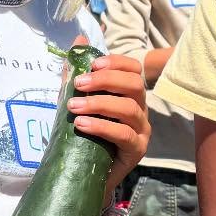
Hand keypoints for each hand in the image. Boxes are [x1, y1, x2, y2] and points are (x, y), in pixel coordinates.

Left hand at [65, 38, 150, 195]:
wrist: (85, 176)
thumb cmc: (84, 136)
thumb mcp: (78, 101)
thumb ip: (77, 73)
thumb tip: (78, 40)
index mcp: (129, 96)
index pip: (134, 70)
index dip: (116, 63)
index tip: (93, 64)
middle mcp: (140, 110)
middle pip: (134, 85)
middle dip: (106, 80)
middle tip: (79, 84)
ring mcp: (142, 131)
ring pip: (129, 108)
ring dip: (99, 103)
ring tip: (73, 107)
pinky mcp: (136, 150)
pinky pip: (124, 134)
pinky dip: (102, 126)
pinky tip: (82, 124)